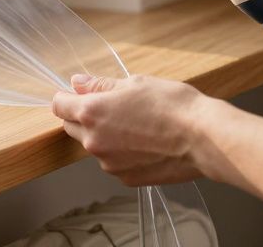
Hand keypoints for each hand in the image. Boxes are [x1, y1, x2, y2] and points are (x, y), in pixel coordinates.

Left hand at [51, 74, 213, 186]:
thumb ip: (100, 85)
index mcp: (91, 113)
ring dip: (104, 136)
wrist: (203, 138)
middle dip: (83, 116)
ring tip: (136, 125)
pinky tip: (145, 143)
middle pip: (72, 127)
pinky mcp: (126, 179)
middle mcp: (94, 142)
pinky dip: (122, 153)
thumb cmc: (173, 106)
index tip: (75, 94)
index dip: (66, 97)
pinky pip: (114, 162)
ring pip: (94, 146)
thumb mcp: (134, 83)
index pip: (58, 105)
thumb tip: (77, 83)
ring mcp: (109, 163)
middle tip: (112, 107)